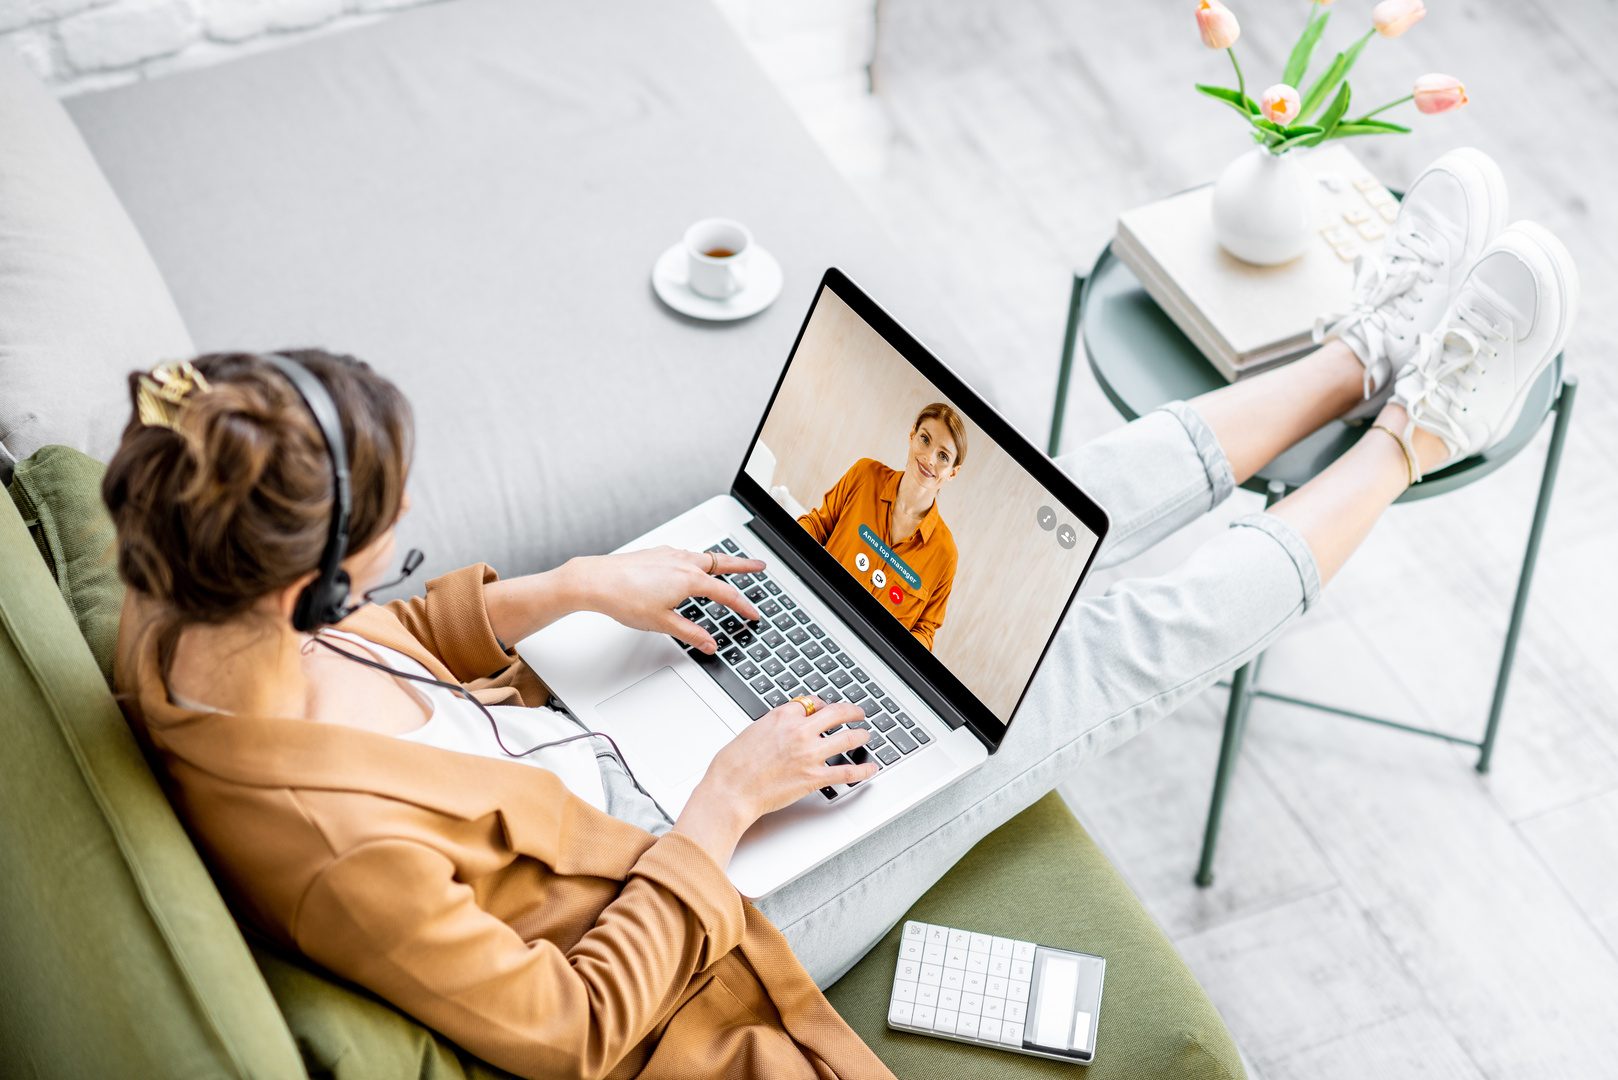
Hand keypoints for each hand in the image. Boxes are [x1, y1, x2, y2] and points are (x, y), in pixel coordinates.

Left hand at [568, 546, 763, 653]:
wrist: (596, 581)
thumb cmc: (625, 599)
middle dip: (744, 565)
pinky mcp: (657, 554)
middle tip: (760, 566)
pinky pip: (686, 554)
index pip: (726, 594)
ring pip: (704, 556)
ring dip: (720, 560)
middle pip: (723, 562)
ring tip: (729, 565)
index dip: (743, 606)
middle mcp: (683, 562)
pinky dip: (697, 559)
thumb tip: (709, 644)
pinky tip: (691, 566)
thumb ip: (690, 633)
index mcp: (690, 579)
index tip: (753, 614)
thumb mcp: (662, 623)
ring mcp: (670, 555)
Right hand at [674, 698, 877, 867]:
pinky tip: (870, 768)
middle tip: (858, 713)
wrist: (731, 790)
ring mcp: (809, 754)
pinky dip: (862, 770)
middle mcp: (799, 731)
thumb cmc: (732, 765)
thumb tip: (782, 727)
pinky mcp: (813, 777)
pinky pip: (846, 772)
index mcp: (781, 716)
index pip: (811, 703)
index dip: (822, 705)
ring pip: (847, 738)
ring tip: (866, 735)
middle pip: (836, 713)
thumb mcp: (751, 731)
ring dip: (860, 735)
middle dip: (851, 712)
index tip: (826, 708)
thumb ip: (772, 726)